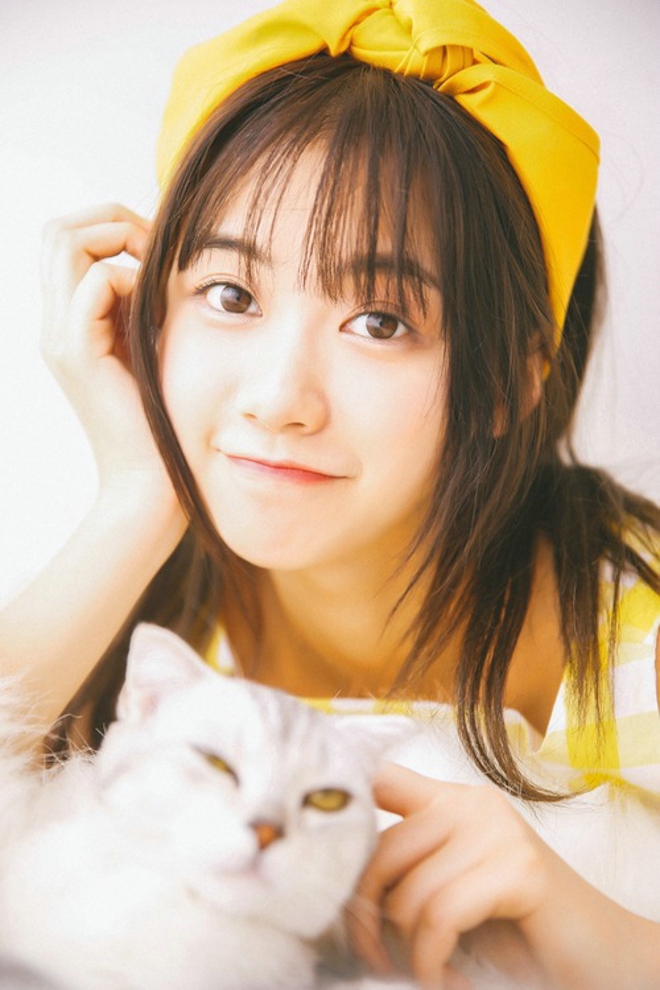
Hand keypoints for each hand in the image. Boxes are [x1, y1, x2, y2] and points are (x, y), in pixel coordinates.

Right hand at [40, 203, 183, 519]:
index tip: (159, 249)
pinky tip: (155, 311)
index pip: (69, 240)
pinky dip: (128, 279)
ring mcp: (60, 337)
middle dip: (113, 219)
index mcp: (70, 322)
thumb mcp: (154, 347)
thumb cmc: (165, 421)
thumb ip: (147, 305)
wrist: (152, 483)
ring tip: (156, 271)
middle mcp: (56, 324)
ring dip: (118, 238)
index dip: (113, 225)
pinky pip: (93, 284)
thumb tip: (163, 258)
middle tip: (157, 246)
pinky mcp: (77, 353)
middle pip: (58, 230)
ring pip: (64, 241)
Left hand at [348, 763, 659, 989]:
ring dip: (408, 954)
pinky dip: (434, 963)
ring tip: (428, 976)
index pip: (382, 779)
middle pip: (379, 850)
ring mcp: (497, 830)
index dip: (344, 796)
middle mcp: (472, 803)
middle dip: (366, 917)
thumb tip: (337, 890)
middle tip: (378, 962)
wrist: (602, 957)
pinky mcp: (519, 868)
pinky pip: (441, 918)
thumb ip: (411, 873)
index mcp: (453, 801)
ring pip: (409, 893)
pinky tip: (451, 980)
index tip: (315, 836)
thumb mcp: (453, 892)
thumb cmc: (518, 931)